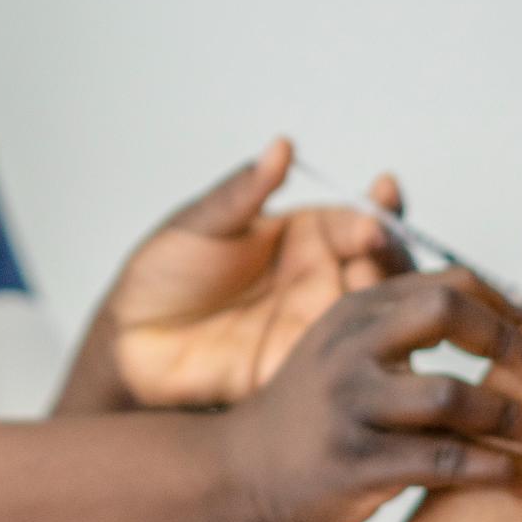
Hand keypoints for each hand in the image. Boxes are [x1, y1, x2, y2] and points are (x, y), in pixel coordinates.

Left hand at [107, 139, 409, 407]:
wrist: (128, 343)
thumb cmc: (161, 274)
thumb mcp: (199, 225)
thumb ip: (243, 193)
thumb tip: (282, 146)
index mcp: (305, 236)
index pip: (359, 223)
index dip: (376, 218)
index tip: (375, 219)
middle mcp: (322, 280)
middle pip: (385, 272)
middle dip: (394, 262)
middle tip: (382, 258)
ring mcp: (318, 329)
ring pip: (380, 322)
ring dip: (393, 310)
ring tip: (374, 298)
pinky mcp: (305, 374)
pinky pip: (351, 371)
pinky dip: (374, 364)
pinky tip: (373, 355)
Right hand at [217, 270, 521, 521]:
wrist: (239, 471)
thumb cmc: (315, 409)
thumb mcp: (344, 344)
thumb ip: (402, 317)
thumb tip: (493, 300)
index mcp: (357, 311)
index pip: (447, 282)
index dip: (504, 305)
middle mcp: (351, 347)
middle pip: (445, 311)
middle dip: (506, 340)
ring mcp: (350, 405)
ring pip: (450, 394)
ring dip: (510, 415)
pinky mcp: (355, 462)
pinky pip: (441, 461)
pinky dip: (494, 469)